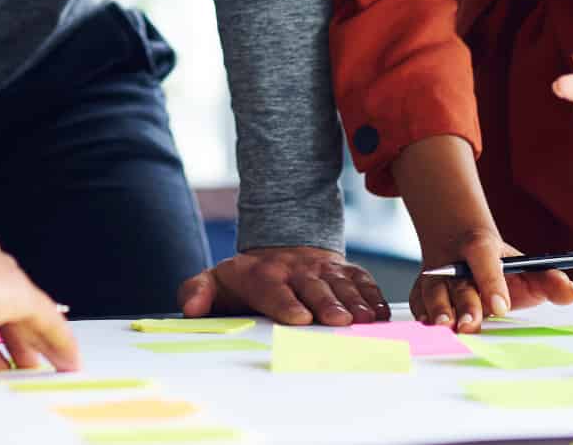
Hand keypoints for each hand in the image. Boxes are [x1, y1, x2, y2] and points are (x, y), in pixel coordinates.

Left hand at [178, 246, 388, 327]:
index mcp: (264, 275)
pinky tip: (382, 313)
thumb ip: (197, 291)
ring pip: (341, 283)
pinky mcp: (344, 269)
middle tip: (340, 322)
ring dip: (355, 301)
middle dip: (328, 304)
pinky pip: (361, 280)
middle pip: (313, 288)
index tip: (300, 320)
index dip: (286, 304)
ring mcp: (323, 268)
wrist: (281, 249)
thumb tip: (190, 308)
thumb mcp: (216, 280)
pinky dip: (373, 295)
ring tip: (367, 319)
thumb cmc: (247, 278)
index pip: (274, 290)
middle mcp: (297, 270)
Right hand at [409, 230, 572, 332]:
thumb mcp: (525, 267)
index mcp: (481, 248)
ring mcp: (436, 275)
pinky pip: (417, 300)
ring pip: (433, 290)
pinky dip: (422, 313)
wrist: (458, 244)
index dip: (492, 281)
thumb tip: (572, 293)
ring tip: (445, 326)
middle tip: (470, 325)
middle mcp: (455, 261)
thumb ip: (550, 280)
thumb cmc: (499, 265)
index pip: (485, 258)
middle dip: (464, 304)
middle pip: (458, 281)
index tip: (502, 307)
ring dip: (437, 309)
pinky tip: (428, 326)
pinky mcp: (421, 289)